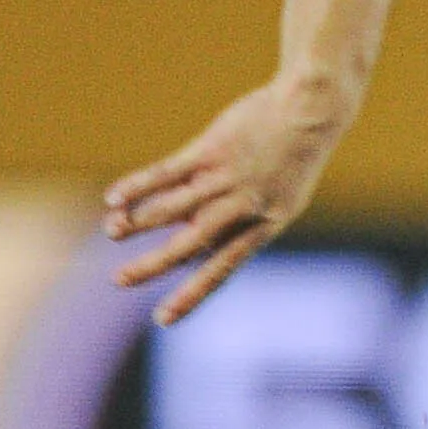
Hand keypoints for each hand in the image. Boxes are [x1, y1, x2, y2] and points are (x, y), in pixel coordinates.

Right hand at [100, 72, 351, 324]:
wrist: (315, 108)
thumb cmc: (293, 157)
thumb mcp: (279, 198)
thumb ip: (235, 221)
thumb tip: (189, 245)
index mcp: (266, 225)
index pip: (223, 268)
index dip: (192, 294)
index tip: (162, 320)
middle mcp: (245, 205)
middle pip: (193, 243)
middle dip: (154, 265)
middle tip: (118, 281)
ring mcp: (228, 176)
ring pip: (175, 206)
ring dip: (139, 221)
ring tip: (112, 231)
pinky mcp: (212, 149)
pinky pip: (169, 172)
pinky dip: (140, 185)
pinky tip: (114, 198)